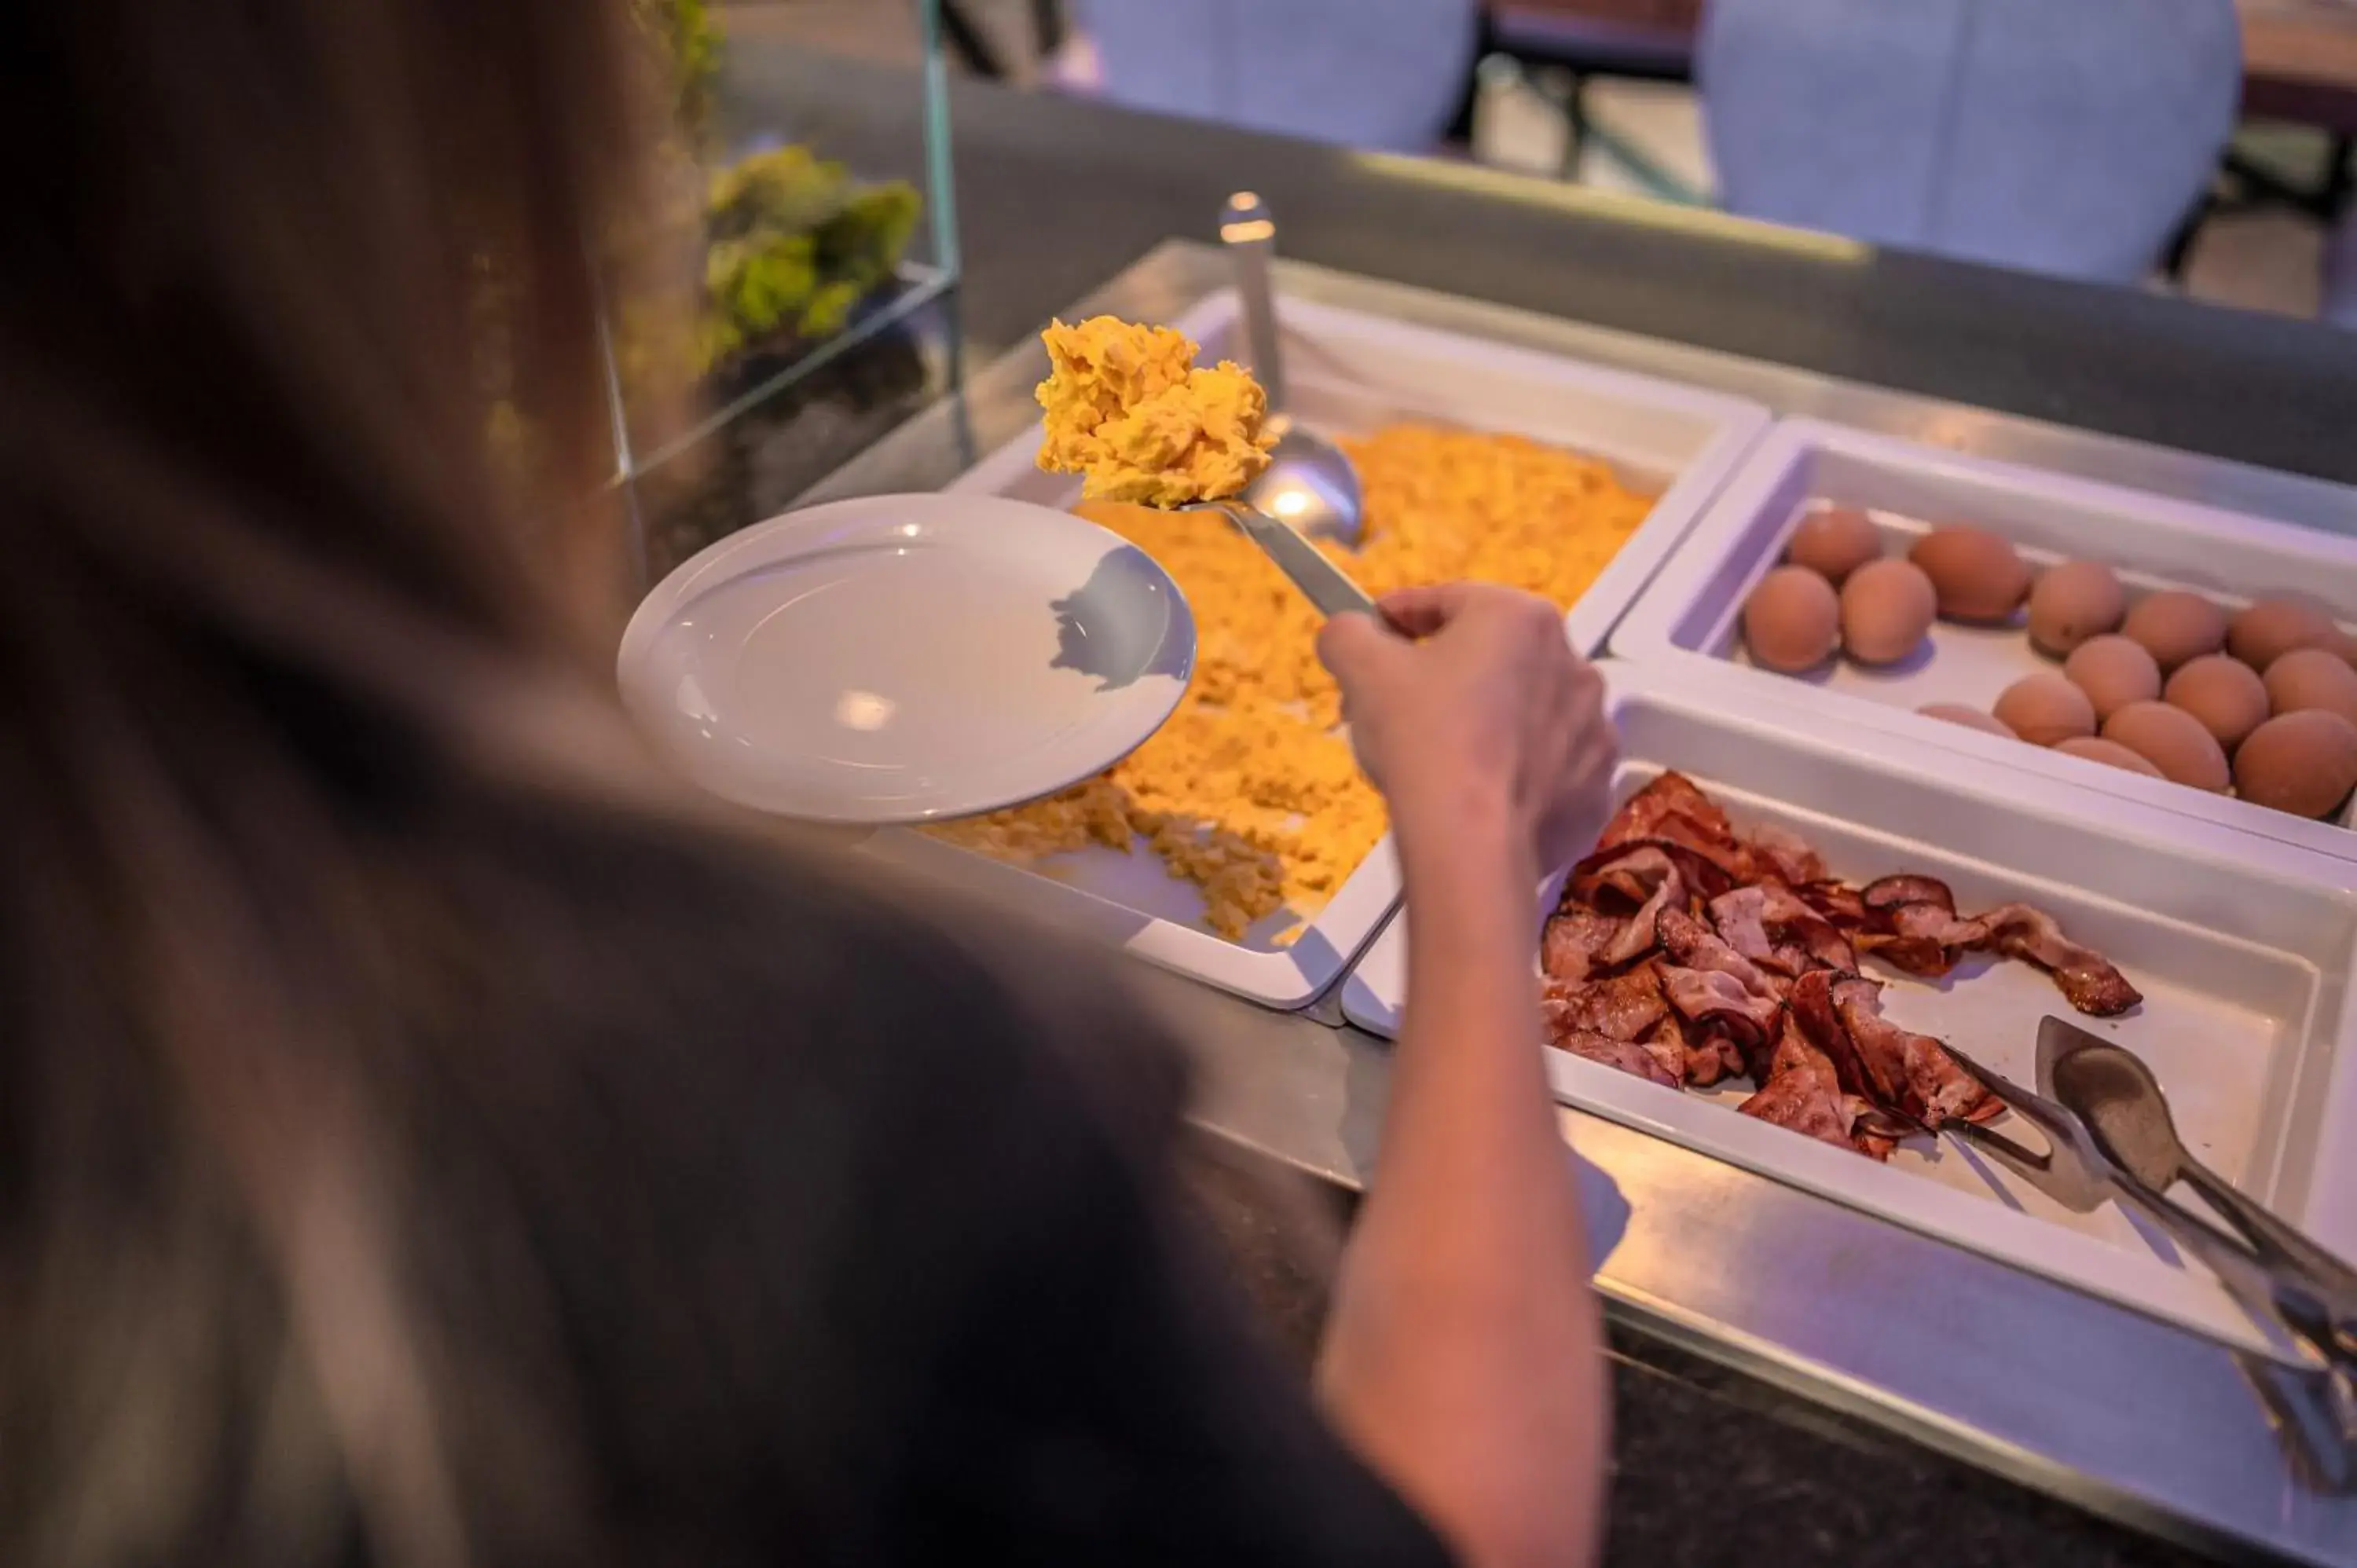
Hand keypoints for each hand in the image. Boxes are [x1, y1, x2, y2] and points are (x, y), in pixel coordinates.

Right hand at [1318, 584, 1614, 875]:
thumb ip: (1348, 633)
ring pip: (1524, 711)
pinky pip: (1550, 765)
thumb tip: (1349, 631)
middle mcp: (1572, 660)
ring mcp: (1594, 726)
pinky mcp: (1597, 785)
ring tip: (1442, 759)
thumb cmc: (1422, 738)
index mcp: (1520, 616)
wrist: (1474, 844)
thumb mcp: (1361, 669)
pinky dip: (1519, 772)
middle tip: (1395, 710)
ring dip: (1488, 720)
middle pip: (1491, 657)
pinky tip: (1483, 794)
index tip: (1370, 639)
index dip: (1398, 618)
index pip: (1446, 602)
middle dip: (1442, 675)